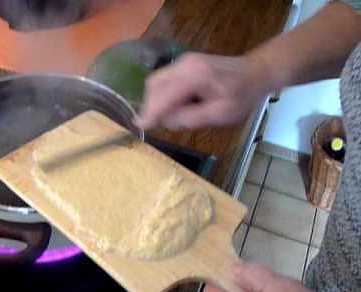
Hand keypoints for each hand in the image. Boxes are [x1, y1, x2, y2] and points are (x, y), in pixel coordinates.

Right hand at [137, 53, 270, 129]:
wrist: (255, 72)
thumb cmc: (242, 96)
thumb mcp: (220, 114)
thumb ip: (191, 118)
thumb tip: (166, 121)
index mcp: (195, 76)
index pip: (164, 95)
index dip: (151, 112)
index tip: (139, 127)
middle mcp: (184, 64)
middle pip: (154, 85)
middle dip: (152, 107)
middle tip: (161, 125)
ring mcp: (182, 62)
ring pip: (156, 83)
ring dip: (157, 102)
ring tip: (176, 115)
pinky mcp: (182, 65)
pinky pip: (164, 81)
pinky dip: (163, 96)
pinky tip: (177, 106)